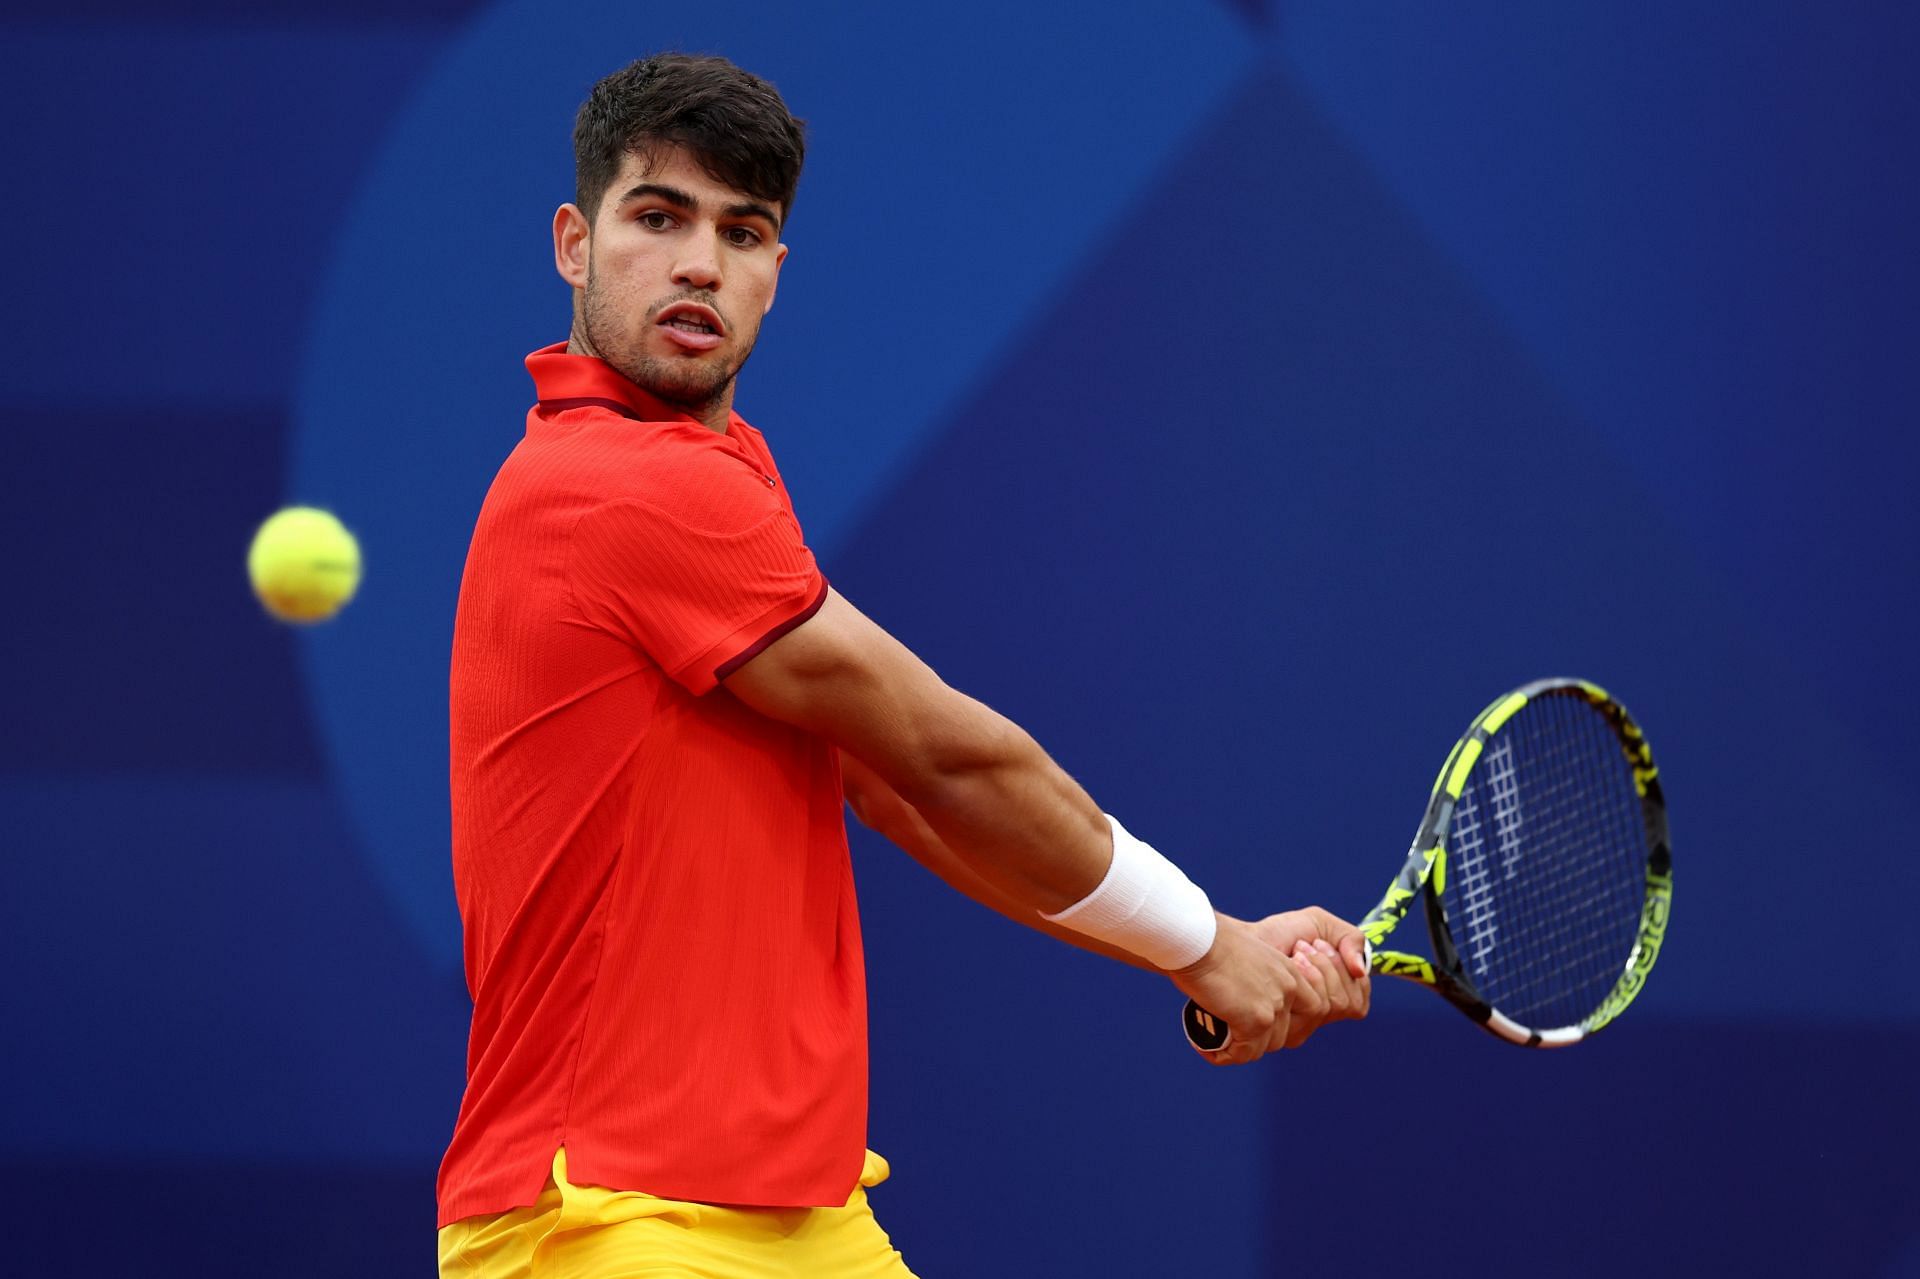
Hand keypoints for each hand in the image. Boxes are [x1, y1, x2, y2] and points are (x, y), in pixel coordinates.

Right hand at [1167, 914, 1309, 1064]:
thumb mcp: (1248, 954)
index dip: (1289, 1023)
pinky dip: (1224, 1055)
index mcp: (1290, 971)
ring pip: (1265, 1046)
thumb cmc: (1209, 940)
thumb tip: (1242, 994)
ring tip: (1216, 1042)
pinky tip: (1208, 1049)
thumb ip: (1257, 975)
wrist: (1198, 940)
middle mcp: (1289, 989)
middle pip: (1286, 1034)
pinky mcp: (1255, 1021)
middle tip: (1234, 1036)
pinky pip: (1244, 1053)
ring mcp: (1275, 1007)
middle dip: (1260, 1040)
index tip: (1261, 1024)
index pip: (1311, 1010)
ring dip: (1241, 1049)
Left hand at [1251, 907, 1370, 1046]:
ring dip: (1318, 970)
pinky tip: (1290, 963)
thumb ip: (1352, 940)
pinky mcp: (1284, 1027)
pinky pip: (1316, 1009)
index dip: (1344, 971)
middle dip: (1329, 967)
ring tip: (1295, 953)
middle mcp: (1315, 1018)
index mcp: (1329, 999)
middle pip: (1346, 1003)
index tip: (1318, 943)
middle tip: (1303, 947)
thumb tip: (1361, 971)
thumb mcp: (1323, 926)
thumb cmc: (1280, 934)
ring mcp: (1300, 1025)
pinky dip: (1309, 977)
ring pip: (1332, 1005)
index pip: (1357, 1001)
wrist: (1247, 939)